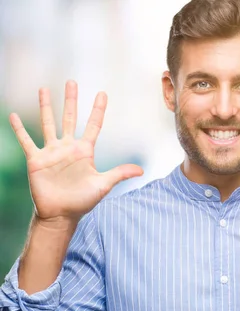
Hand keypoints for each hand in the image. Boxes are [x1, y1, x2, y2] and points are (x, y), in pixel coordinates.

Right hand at [9, 80, 143, 221]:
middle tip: (71, 81)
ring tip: (44, 89)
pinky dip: (19, 129)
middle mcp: (68, 147)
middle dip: (71, 100)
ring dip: (46, 106)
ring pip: (48, 123)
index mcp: (85, 151)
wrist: (61, 214)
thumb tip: (141, 170)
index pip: (93, 125)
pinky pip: (26, 141)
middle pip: (70, 118)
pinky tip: (13, 115)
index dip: (98, 110)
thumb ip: (119, 174)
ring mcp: (52, 152)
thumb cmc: (82, 201)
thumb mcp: (103, 185)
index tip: (103, 93)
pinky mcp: (36, 160)